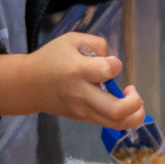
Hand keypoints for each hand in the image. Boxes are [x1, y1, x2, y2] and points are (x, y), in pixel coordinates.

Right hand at [0, 31, 146, 125]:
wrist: (29, 85)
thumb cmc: (51, 58)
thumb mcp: (72, 40)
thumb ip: (98, 44)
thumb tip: (112, 61)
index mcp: (78, 70)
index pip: (108, 71)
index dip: (116, 64)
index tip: (110, 62)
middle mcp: (82, 94)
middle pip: (117, 110)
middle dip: (135, 102)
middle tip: (132, 91)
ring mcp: (83, 110)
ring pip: (117, 123)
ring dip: (135, 114)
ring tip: (133, 101)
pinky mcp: (84, 118)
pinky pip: (110, 124)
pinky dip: (125, 117)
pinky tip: (124, 104)